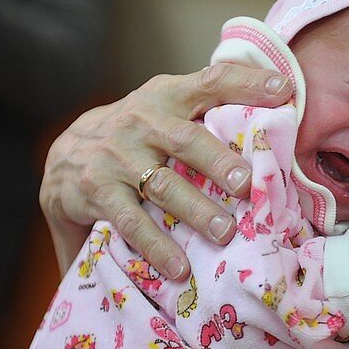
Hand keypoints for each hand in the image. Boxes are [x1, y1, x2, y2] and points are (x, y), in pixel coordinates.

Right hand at [40, 64, 293, 278]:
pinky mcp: (98, 192)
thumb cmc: (138, 133)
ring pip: (162, 186)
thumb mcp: (166, 108)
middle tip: (248, 185)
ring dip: (195, 210)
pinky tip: (180, 266)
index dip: (247, 83)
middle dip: (218, 162)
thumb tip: (282, 104)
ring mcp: (117, 158)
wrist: (64, 155)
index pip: (210, 81)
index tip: (284, 90)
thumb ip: (210, 107)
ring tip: (225, 233)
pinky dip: (156, 246)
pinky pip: (131, 222)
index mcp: (167, 96)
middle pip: (185, 140)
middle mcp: (141, 121)